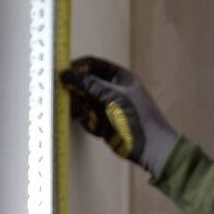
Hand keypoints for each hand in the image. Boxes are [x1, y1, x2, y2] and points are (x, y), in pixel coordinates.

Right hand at [60, 56, 179, 179]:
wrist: (150, 148)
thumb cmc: (137, 117)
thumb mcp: (112, 95)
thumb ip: (88, 83)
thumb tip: (66, 74)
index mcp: (120, 77)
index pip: (93, 64)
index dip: (77, 67)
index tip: (62, 72)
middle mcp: (113, 89)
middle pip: (85, 84)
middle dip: (77, 92)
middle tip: (67, 96)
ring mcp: (108, 106)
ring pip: (83, 102)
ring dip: (83, 110)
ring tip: (89, 116)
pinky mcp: (104, 123)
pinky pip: (87, 118)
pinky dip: (90, 123)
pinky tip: (99, 130)